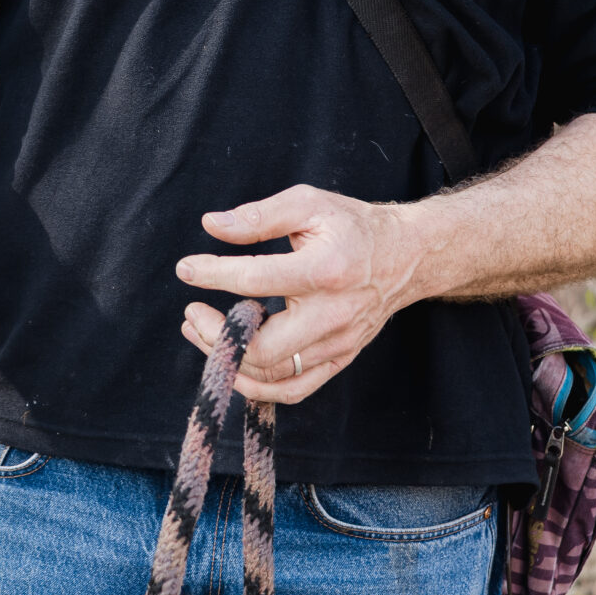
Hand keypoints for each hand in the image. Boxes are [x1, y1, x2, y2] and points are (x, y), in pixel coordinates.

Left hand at [174, 185, 430, 404]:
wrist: (408, 256)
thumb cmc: (352, 226)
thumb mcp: (308, 204)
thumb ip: (259, 216)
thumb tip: (211, 225)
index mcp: (325, 269)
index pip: (256, 280)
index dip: (212, 275)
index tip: (186, 268)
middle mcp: (333, 314)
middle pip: (264, 347)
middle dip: (216, 334)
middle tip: (190, 311)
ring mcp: (339, 343)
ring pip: (274, 375)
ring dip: (229, 360)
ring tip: (199, 332)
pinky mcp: (340, 359)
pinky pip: (293, 390)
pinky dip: (257, 385)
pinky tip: (232, 362)